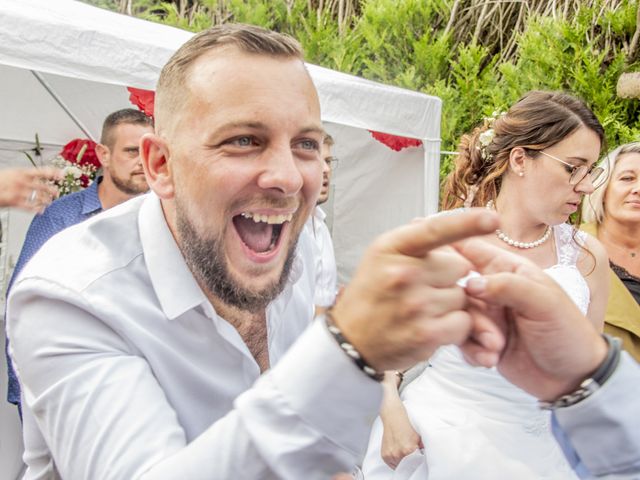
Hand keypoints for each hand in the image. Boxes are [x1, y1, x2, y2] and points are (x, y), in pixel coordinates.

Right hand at [0, 167, 62, 212]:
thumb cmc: (0, 180)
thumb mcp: (12, 172)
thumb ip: (26, 175)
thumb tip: (41, 175)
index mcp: (21, 172)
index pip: (41, 171)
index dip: (53, 172)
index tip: (61, 175)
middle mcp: (22, 182)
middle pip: (43, 186)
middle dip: (52, 190)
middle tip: (56, 193)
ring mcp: (19, 192)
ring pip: (38, 198)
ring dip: (46, 200)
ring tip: (49, 202)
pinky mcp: (15, 202)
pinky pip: (30, 207)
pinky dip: (37, 209)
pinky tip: (40, 210)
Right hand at [331, 209, 499, 370]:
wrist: (350, 340)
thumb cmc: (372, 293)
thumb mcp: (383, 255)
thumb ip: (417, 239)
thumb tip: (460, 223)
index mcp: (392, 247)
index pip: (436, 230)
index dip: (468, 222)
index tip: (493, 217)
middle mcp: (403, 273)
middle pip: (459, 266)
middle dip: (450, 277)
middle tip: (424, 288)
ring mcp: (414, 305)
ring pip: (462, 295)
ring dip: (451, 304)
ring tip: (422, 310)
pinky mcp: (425, 334)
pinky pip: (463, 322)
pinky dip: (454, 327)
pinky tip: (431, 326)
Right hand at [380, 373, 422, 468]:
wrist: (393, 415)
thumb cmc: (406, 423)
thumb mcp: (419, 435)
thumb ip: (423, 447)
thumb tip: (427, 456)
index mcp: (409, 449)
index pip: (417, 463)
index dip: (419, 461)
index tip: (420, 458)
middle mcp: (399, 453)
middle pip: (408, 466)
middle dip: (411, 462)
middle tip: (413, 456)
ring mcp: (390, 455)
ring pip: (399, 466)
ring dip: (403, 462)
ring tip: (405, 453)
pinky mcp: (384, 455)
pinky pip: (392, 464)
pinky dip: (396, 461)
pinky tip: (399, 454)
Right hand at [455, 238, 607, 400]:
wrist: (575, 379)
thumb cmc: (568, 333)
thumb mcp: (545, 303)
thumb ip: (508, 286)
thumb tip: (470, 283)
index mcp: (507, 268)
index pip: (468, 248)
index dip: (449, 253)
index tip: (440, 270)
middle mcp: (491, 288)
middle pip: (456, 287)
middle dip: (468, 313)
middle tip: (492, 335)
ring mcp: (484, 315)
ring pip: (455, 316)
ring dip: (472, 335)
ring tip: (497, 349)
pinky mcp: (479, 340)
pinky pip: (459, 341)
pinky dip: (471, 352)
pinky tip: (491, 360)